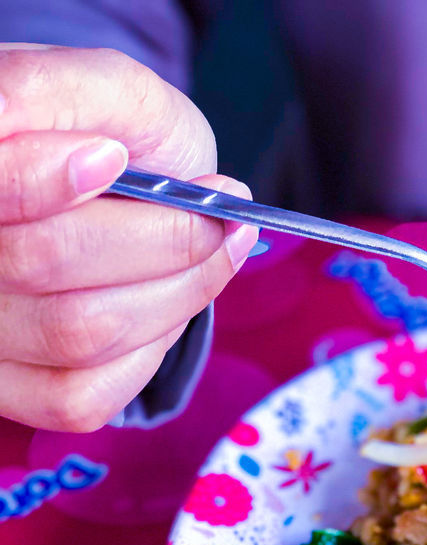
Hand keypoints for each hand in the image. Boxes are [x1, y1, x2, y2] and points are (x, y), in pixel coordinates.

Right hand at [0, 44, 258, 431]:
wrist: (118, 183)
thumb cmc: (107, 134)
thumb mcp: (97, 87)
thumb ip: (62, 97)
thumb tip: (92, 158)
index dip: (44, 180)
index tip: (115, 158)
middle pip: (45, 261)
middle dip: (163, 237)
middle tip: (224, 211)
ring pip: (81, 331)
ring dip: (177, 292)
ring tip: (214, 249)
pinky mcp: (15, 392)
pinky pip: (85, 394)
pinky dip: (152, 348)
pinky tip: (167, 301)